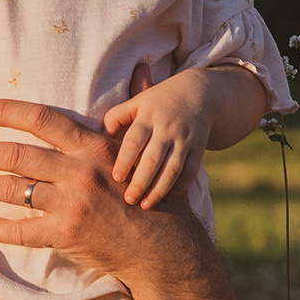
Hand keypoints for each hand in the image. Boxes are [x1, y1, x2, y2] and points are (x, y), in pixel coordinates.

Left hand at [0, 98, 155, 272]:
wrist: (164, 245)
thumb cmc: (152, 192)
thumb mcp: (144, 145)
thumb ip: (133, 107)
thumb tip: (145, 65)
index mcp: (92, 146)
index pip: (40, 118)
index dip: (6, 110)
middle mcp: (78, 171)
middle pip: (17, 155)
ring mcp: (71, 204)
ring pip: (14, 190)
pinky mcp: (67, 234)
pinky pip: (23, 231)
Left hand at [103, 69, 216, 209]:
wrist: (199, 94)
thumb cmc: (158, 103)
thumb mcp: (137, 102)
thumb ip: (116, 117)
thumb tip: (100, 137)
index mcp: (148, 116)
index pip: (135, 140)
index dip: (125, 160)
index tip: (116, 178)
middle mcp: (167, 129)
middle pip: (153, 159)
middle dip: (141, 182)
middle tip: (129, 200)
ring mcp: (185, 140)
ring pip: (173, 169)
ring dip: (159, 189)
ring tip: (145, 206)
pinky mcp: (199, 149)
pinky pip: (190, 171)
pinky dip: (180, 187)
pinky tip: (167, 199)